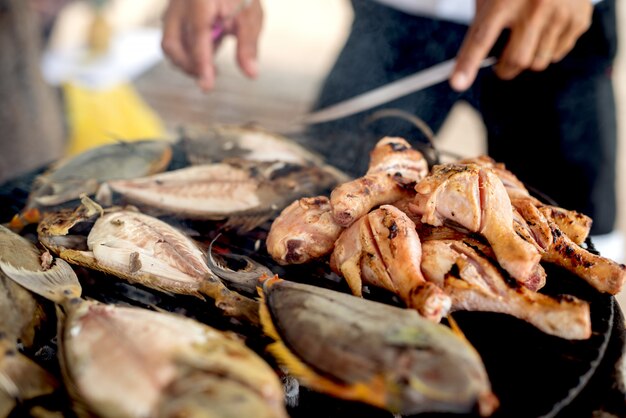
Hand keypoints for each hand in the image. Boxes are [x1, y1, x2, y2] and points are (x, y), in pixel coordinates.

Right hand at [162, 0, 262, 90]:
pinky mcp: (174, 15)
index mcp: (199, 0)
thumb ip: (248, 45)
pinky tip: (209, 51)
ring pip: (169, 44)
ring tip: (212, 68)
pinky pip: (173, 39)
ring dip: (188, 62)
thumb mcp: (251, 17)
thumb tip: (251, 73)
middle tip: (210, 77)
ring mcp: (173, 9)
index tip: (207, 86)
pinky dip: (188, 53)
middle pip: (172, 44)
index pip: (197, 37)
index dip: (201, 64)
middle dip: (189, 66)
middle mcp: (179, 4)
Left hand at [450, 0, 592, 90]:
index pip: (481, 38)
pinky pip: (556, 54)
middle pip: (515, 60)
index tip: (457, 84)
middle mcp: (534, 7)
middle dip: (504, 69)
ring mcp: (560, 13)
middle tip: (500, 65)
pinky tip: (546, 29)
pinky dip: (547, 50)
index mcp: (504, 0)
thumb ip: (482, 26)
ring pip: (537, 62)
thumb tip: (467, 66)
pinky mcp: (579, 20)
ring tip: (526, 38)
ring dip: (527, 59)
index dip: (468, 63)